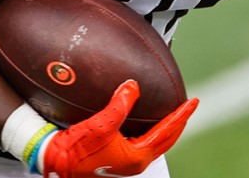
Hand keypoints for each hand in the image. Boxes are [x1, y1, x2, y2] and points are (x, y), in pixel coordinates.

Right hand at [40, 80, 197, 177]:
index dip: (182, 115)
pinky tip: (146, 122)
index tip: (193, 102)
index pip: (167, 131)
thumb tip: (133, 86)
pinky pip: (143, 143)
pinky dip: (151, 131)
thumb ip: (120, 103)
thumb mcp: (101, 123)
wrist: (56, 162)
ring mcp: (126, 162)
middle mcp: (135, 162)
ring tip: (173, 113)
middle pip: (166, 140)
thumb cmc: (77, 149)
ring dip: (166, 128)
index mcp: (137, 156)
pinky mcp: (117, 160)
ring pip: (155, 143)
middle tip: (188, 107)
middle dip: (178, 122)